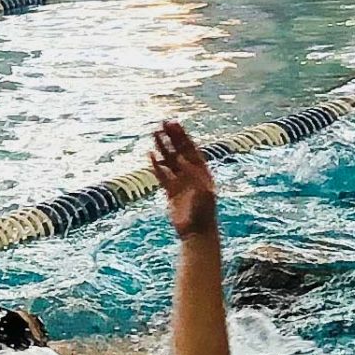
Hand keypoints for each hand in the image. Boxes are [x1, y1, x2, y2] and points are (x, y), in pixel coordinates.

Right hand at [149, 121, 217, 240]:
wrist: (197, 232)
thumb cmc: (204, 214)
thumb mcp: (203, 194)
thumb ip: (194, 176)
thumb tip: (183, 161)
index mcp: (202, 171)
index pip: (190, 148)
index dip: (182, 136)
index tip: (174, 124)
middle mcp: (191, 173)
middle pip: (179, 150)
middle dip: (172, 136)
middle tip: (163, 122)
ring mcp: (180, 181)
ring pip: (169, 160)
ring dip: (163, 147)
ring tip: (154, 134)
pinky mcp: (171, 191)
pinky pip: (162, 175)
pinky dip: (156, 165)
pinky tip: (150, 155)